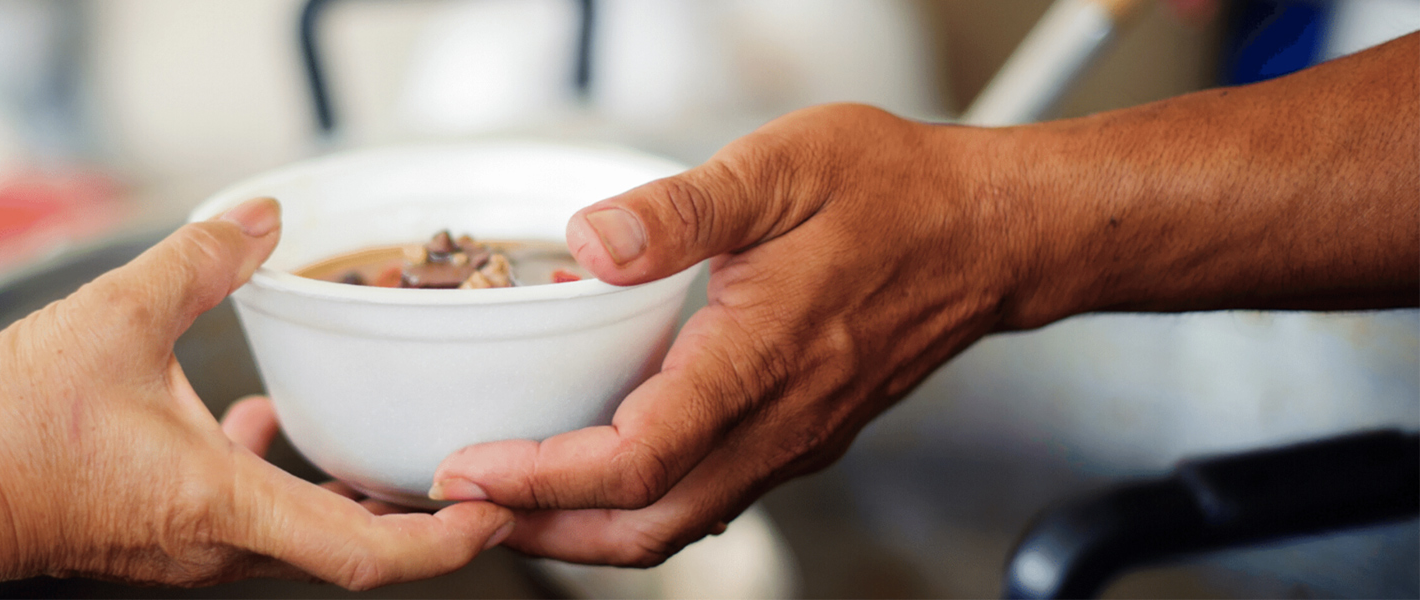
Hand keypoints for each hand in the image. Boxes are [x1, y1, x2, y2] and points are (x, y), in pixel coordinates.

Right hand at [0, 197, 514, 588]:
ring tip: (393, 438)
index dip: (446, 541)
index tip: (498, 506)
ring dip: (352, 491)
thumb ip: (196, 263)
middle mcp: (216, 546)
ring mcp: (189, 550)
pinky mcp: (163, 536)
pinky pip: (249, 514)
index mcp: (219, 506)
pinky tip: (267, 418)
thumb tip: (259, 218)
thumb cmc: (4, 430)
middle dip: (419, 511)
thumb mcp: (109, 320)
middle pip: (350, 548)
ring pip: (301, 531)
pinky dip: (282, 474)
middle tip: (471, 462)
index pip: (365, 554)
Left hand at [429, 105, 1039, 564]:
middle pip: (645, 525)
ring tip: (507, 502)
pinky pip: (705, 500)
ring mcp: (790, 442)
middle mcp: (776, 424)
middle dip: (542, 529)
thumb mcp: (783, 169)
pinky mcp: (797, 439)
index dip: (541, 479)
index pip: (636, 460)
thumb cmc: (896, 194)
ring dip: (583, 528)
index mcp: (760, 361)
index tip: (466, 470)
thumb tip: (591, 243)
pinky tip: (593, 475)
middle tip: (458, 506)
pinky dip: (634, 506)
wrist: (993, 235)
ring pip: (675, 524)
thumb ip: (681, 210)